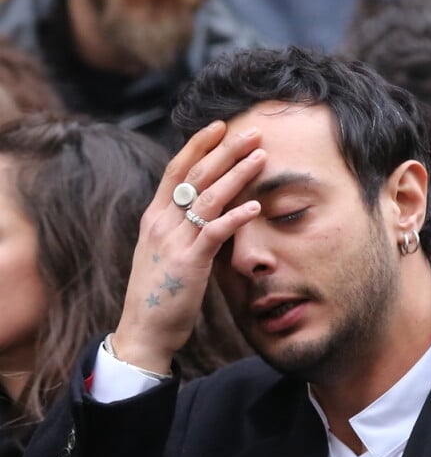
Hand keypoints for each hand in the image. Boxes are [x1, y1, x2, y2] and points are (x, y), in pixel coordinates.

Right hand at [112, 121, 265, 373]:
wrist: (143, 330)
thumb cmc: (158, 291)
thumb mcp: (163, 250)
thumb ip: (180, 227)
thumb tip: (205, 209)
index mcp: (155, 217)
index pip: (177, 170)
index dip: (198, 145)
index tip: (220, 126)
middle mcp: (161, 222)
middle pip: (195, 175)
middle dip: (224, 149)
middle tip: (251, 131)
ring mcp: (173, 241)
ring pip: (207, 197)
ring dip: (236, 174)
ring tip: (260, 156)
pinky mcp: (187, 264)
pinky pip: (214, 233)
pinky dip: (235, 217)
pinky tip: (255, 206)